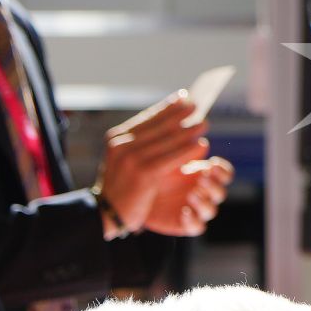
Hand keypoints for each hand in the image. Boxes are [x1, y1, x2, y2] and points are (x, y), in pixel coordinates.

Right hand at [95, 94, 210, 233]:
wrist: (106, 213)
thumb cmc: (121, 185)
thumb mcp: (124, 159)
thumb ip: (140, 143)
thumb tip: (169, 124)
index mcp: (117, 138)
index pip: (147, 118)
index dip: (167, 107)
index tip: (184, 98)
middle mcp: (122, 145)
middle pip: (158, 126)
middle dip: (180, 115)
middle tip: (197, 107)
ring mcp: (131, 159)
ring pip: (167, 141)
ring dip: (188, 131)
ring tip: (204, 124)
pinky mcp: (143, 174)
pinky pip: (171, 158)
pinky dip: (188, 150)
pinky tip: (201, 144)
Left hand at [139, 156, 234, 236]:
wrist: (133, 192)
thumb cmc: (151, 171)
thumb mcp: (165, 158)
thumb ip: (182, 152)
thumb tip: (203, 142)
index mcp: (203, 175)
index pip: (224, 175)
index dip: (223, 171)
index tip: (212, 165)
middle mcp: (202, 194)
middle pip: (220, 193)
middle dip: (214, 186)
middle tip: (202, 179)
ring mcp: (194, 210)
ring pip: (211, 211)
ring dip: (205, 203)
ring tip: (191, 194)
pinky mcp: (184, 225)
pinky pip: (198, 227)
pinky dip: (194, 221)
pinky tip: (184, 213)